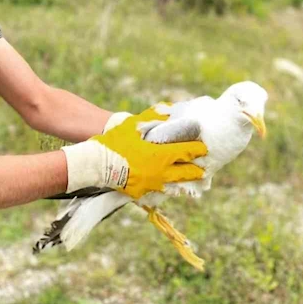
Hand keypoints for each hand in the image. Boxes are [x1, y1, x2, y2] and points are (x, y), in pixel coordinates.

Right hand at [62, 104, 205, 198]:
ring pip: (176, 185)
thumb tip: (166, 111)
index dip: (198, 149)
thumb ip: (152, 118)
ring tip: (191, 178)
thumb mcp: (133, 126)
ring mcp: (153, 185)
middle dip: (197, 170)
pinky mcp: (142, 193)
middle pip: (186, 173)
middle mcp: (161, 172)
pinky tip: (170, 186)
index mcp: (161, 154)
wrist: (97, 164)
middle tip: (205, 167)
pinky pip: (160, 191)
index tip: (205, 147)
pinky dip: (167, 187)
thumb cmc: (116, 142)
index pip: (187, 151)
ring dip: (185, 181)